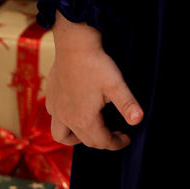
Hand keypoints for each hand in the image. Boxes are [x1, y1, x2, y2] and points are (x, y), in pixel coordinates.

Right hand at [45, 11, 143, 149]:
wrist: (74, 45)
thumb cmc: (95, 64)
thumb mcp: (116, 84)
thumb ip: (127, 104)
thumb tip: (138, 120)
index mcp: (84, 119)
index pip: (102, 141)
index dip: (116, 143)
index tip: (127, 139)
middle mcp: (67, 119)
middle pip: (86, 141)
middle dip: (103, 141)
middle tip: (116, 133)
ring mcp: (56, 110)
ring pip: (63, 136)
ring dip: (78, 139)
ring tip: (90, 131)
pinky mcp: (50, 98)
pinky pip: (55, 119)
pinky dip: (65, 123)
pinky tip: (73, 112)